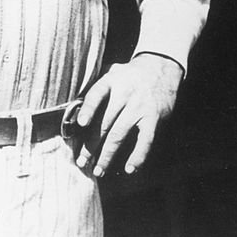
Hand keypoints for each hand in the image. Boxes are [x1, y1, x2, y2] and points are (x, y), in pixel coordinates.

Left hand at [75, 52, 182, 176]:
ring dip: (107, 155)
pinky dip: (137, 156)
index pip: (97, 94)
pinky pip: (145, 141)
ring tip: (97, 170)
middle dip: (91, 144)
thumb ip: (96, 86)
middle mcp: (125, 94)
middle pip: (104, 122)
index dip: (88, 109)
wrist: (160, 66)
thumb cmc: (129, 74)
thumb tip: (75, 108)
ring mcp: (140, 107)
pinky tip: (129, 169)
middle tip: (81, 161)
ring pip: (119, 134)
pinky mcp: (154, 118)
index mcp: (111, 81)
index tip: (80, 123)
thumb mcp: (112, 71)